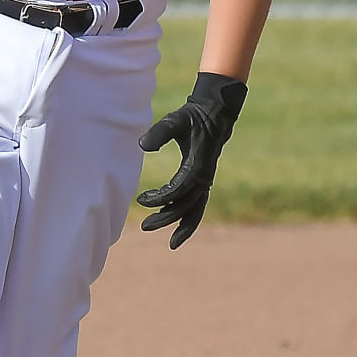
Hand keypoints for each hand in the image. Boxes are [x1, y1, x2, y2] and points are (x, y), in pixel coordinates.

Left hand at [136, 72, 247, 248]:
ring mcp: (206, 181)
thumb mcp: (175, 120)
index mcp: (197, 166)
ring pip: (196, 211)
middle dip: (166, 218)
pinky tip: (176, 228)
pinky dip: (190, 219)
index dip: (160, 198)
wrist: (215, 113)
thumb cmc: (192, 117)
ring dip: (181, 225)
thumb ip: (159, 133)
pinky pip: (198, 206)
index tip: (141, 200)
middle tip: (144, 226)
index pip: (178, 190)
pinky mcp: (204, 181)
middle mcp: (204, 178)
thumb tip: (142, 146)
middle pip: (186, 206)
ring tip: (170, 243)